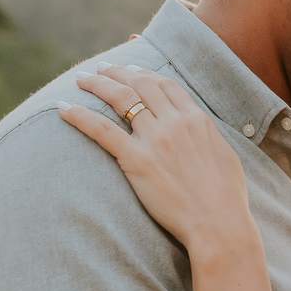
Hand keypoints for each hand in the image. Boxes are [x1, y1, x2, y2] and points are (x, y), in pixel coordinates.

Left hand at [59, 65, 254, 254]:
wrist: (218, 223)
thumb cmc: (227, 198)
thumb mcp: (225, 155)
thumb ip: (207, 137)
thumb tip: (200, 132)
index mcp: (197, 119)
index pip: (166, 84)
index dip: (145, 72)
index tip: (131, 69)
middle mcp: (175, 122)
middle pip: (141, 84)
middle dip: (117, 71)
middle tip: (101, 68)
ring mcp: (155, 138)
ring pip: (120, 98)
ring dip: (97, 84)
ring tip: (82, 79)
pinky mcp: (136, 160)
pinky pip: (101, 130)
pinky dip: (80, 115)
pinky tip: (64, 108)